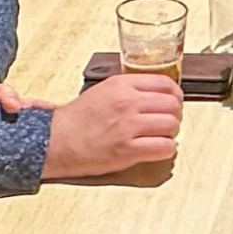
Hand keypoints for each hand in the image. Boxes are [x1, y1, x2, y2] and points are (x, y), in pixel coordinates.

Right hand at [42, 73, 182, 175]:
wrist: (57, 140)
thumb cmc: (78, 119)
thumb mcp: (104, 91)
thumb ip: (130, 89)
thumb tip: (157, 94)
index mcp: (121, 85)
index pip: (165, 84)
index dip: (175, 94)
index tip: (174, 102)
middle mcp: (127, 103)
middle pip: (172, 104)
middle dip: (175, 114)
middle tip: (169, 121)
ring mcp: (128, 126)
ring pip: (171, 125)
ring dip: (172, 132)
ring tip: (163, 135)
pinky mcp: (127, 150)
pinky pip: (164, 147)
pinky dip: (167, 149)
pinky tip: (159, 148)